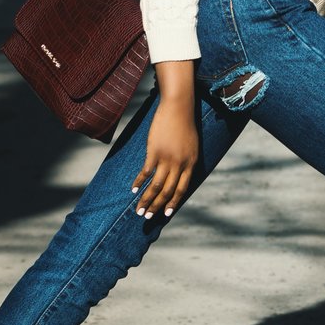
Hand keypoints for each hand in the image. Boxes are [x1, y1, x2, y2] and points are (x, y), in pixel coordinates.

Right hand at [134, 62, 198, 218]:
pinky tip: (133, 189)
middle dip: (157, 207)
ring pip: (156, 186)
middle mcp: (180, 164)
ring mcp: (167, 158)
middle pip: (168, 191)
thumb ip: (186, 161)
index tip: (165, 214)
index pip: (182, 189)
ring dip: (146, 200)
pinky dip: (139, 182)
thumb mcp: (191, 146)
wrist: (179, 107)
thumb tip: (179, 174)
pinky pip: (146, 172)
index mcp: (191, 163)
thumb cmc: (184, 124)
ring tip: (138, 210)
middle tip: (147, 217)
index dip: (173, 203)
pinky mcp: (155, 151)